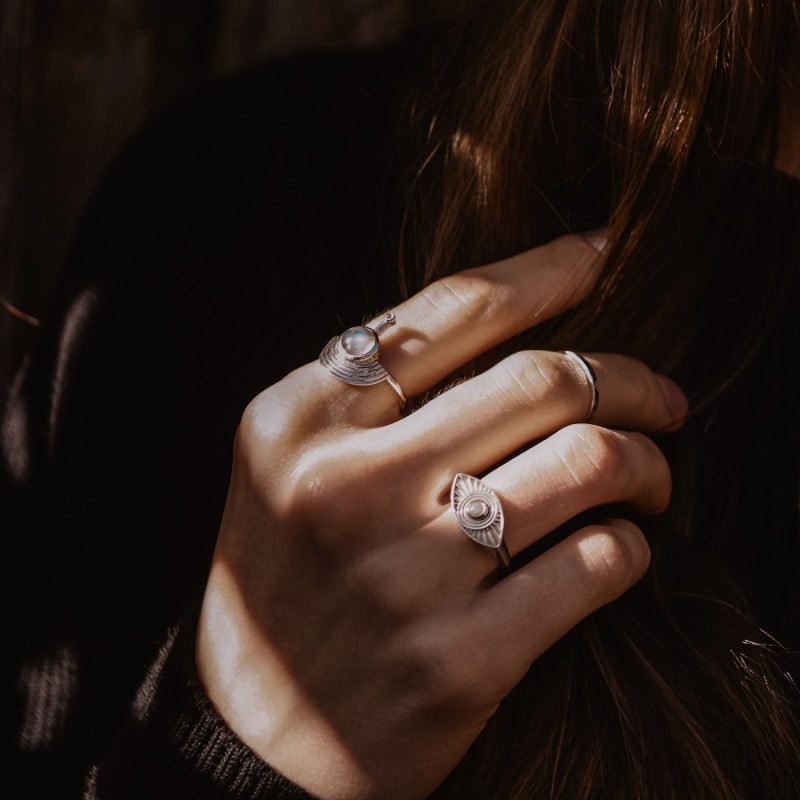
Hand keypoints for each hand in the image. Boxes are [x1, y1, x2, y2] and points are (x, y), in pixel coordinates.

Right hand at [196, 233, 686, 799]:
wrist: (257, 736)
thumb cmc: (287, 583)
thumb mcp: (292, 466)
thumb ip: (377, 393)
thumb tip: (520, 324)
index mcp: (295, 421)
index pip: (451, 310)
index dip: (546, 268)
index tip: (603, 250)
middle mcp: (345, 487)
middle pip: (541, 379)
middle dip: (630, 375)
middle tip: (662, 393)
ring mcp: (406, 576)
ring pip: (587, 463)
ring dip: (648, 459)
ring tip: (653, 473)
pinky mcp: (462, 661)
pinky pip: (598, 563)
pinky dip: (632, 542)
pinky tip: (621, 543)